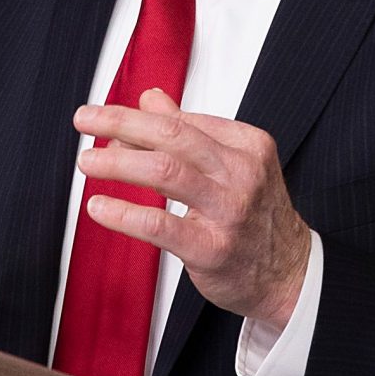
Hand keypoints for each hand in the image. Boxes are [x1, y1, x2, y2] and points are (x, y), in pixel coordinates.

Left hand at [73, 89, 310, 330]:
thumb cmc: (255, 217)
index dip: (137, 118)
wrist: (290, 276)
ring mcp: (229, 211)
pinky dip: (124, 214)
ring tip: (87, 161)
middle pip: (172, 136)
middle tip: (84, 119)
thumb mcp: (234, 165)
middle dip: (121, 122)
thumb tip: (151, 99)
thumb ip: (192, 132)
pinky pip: (160, 225)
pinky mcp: (212, 248)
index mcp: (247, 145)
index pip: (182, 121)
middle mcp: (241, 173)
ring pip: (165, 172)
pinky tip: (99, 208)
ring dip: (118, 163)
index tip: (103, 119)